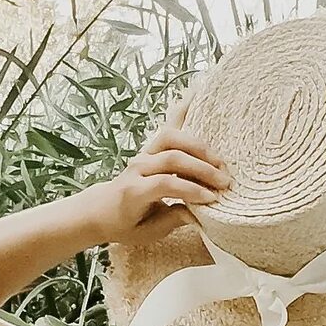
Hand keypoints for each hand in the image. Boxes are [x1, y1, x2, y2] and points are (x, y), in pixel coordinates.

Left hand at [92, 122, 229, 243]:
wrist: (100, 209)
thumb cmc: (124, 224)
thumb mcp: (146, 233)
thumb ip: (172, 221)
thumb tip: (198, 212)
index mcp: (133, 191)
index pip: (165, 184)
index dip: (190, 189)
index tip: (211, 199)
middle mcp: (137, 167)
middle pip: (172, 158)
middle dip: (202, 169)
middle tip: (224, 182)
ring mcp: (144, 153)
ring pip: (173, 139)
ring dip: (200, 148)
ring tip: (220, 163)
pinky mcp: (151, 146)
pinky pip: (169, 125)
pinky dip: (184, 109)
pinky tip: (199, 92)